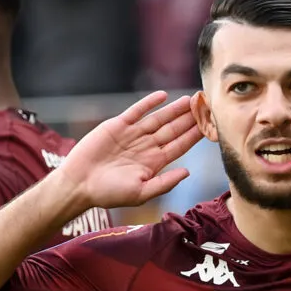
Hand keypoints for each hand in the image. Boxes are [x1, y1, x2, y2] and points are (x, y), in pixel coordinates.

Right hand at [59, 91, 203, 209]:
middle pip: (172, 129)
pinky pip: (136, 111)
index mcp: (154, 163)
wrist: (79, 184)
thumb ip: (164, 183)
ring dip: (174, 109)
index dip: (194, 136)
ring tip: (191, 99)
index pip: (179, 146)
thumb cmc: (109, 193)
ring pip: (158, 118)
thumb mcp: (141, 193)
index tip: (210, 127)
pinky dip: (148, 103)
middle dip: (189, 119)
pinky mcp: (118, 125)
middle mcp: (146, 147)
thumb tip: (188, 172)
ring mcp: (133, 135)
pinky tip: (163, 96)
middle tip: (206, 107)